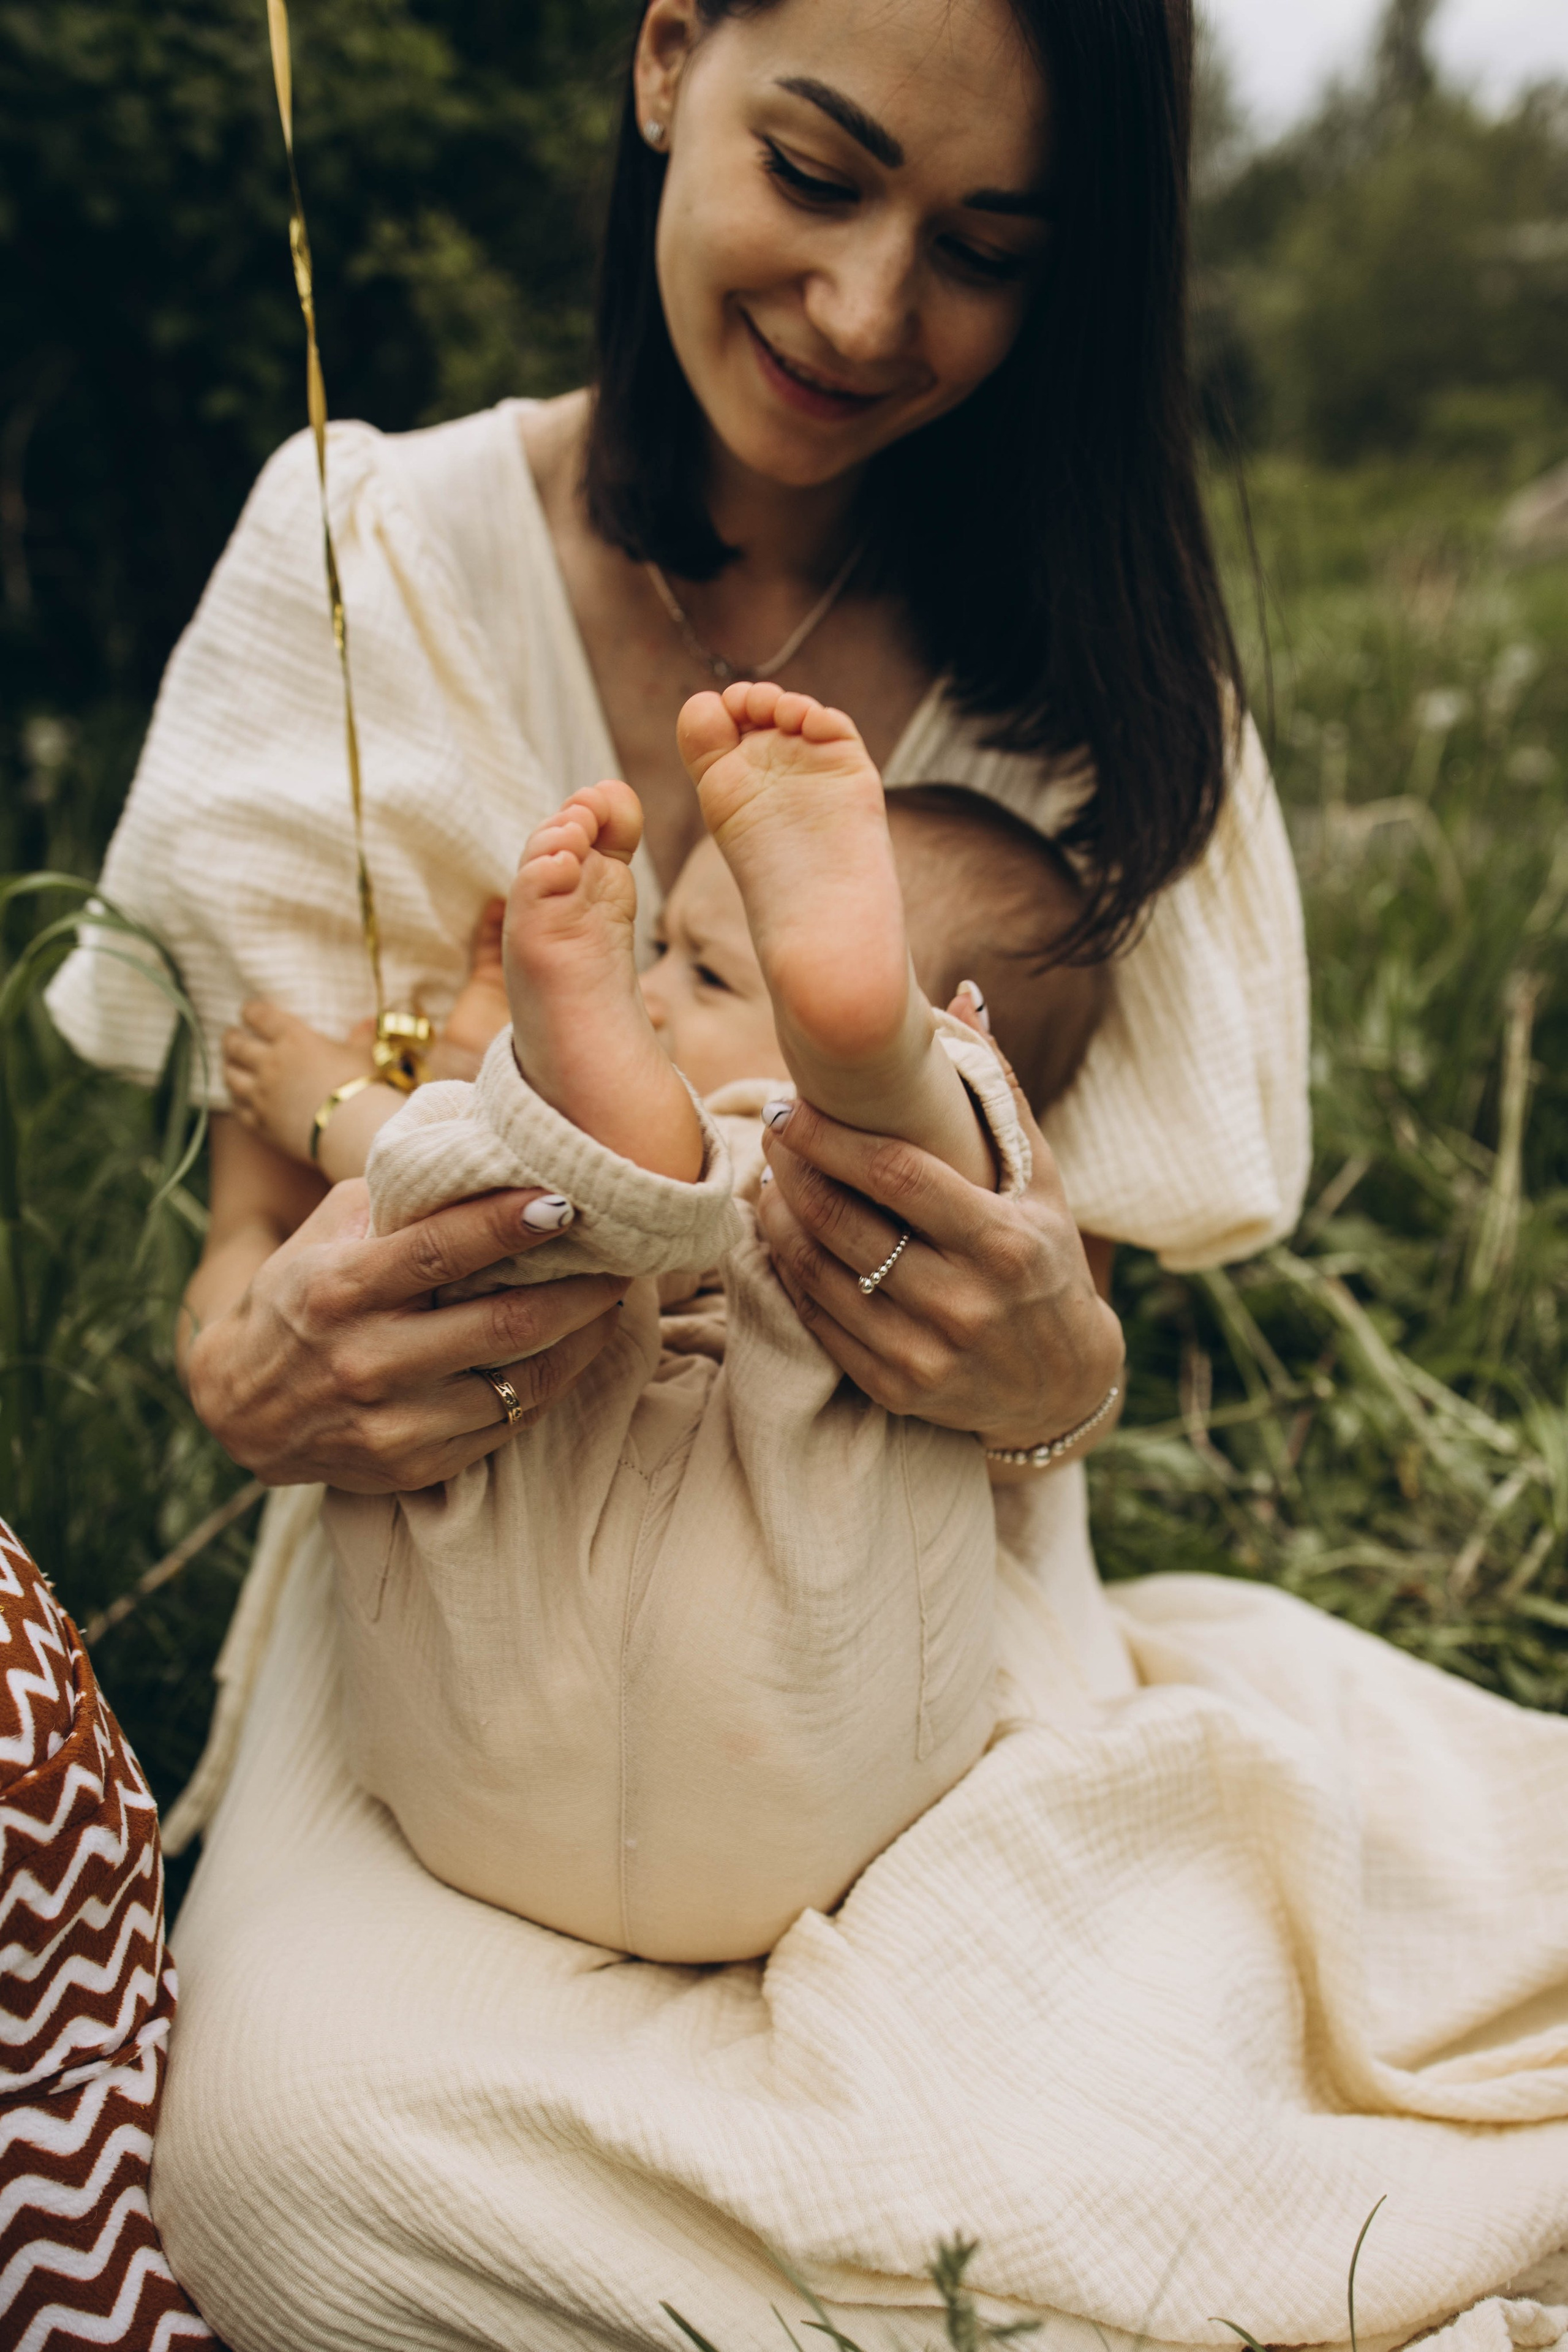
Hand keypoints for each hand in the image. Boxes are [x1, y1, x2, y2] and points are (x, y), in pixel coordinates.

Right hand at [185, 1179, 625, 1492]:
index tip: (566, 1199)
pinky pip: (509, 1422)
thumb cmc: (300, 1296)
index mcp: (338, 1289)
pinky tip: (577, 1346)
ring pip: (520, 1381)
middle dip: (580, 1286)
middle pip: (504, 1323)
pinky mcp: (415, 1466)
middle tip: (623, 1252)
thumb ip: (399, 1200)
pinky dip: (554, 1380)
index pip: (438, 1252)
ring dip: (583, 1336)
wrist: (241, 1407)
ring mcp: (393, 1422)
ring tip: (614, 1298)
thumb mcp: (326, 1234)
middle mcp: (366, 1360)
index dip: (508, 1224)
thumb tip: (486, 1153)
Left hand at [755, 1034, 1122, 1455]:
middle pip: (845, 1223)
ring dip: (781, 1218)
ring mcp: (927, 1353)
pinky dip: (790, 1272)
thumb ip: (998, 1091)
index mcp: (1002, 1242)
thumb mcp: (1041, 1180)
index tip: (790, 1104)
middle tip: (772, 1132)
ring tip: (771, 1178)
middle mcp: (965, 1302)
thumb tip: (962, 997)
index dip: (830, 1135)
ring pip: (820, 1273)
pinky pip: (819, 1322)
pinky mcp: (897, 1389)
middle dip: (794, 1169)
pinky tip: (782, 1235)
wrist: (1063, 1385)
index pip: (895, 1174)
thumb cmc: (1046, 1259)